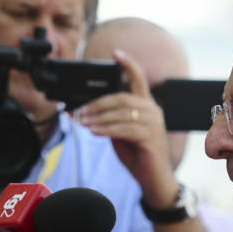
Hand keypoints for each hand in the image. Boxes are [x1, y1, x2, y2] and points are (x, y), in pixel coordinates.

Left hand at [77, 49, 177, 207]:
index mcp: (146, 105)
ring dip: (98, 117)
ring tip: (82, 123)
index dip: (128, 64)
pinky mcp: (150, 137)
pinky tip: (94, 132)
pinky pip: (124, 129)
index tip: (115, 53)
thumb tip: (81, 111)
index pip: (139, 78)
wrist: (153, 179)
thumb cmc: (136, 154)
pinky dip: (106, 129)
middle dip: (97, 103)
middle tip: (79, 111)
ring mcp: (153, 123)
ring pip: (122, 113)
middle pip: (122, 98)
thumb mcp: (119, 132)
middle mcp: (152, 110)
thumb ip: (107, 119)